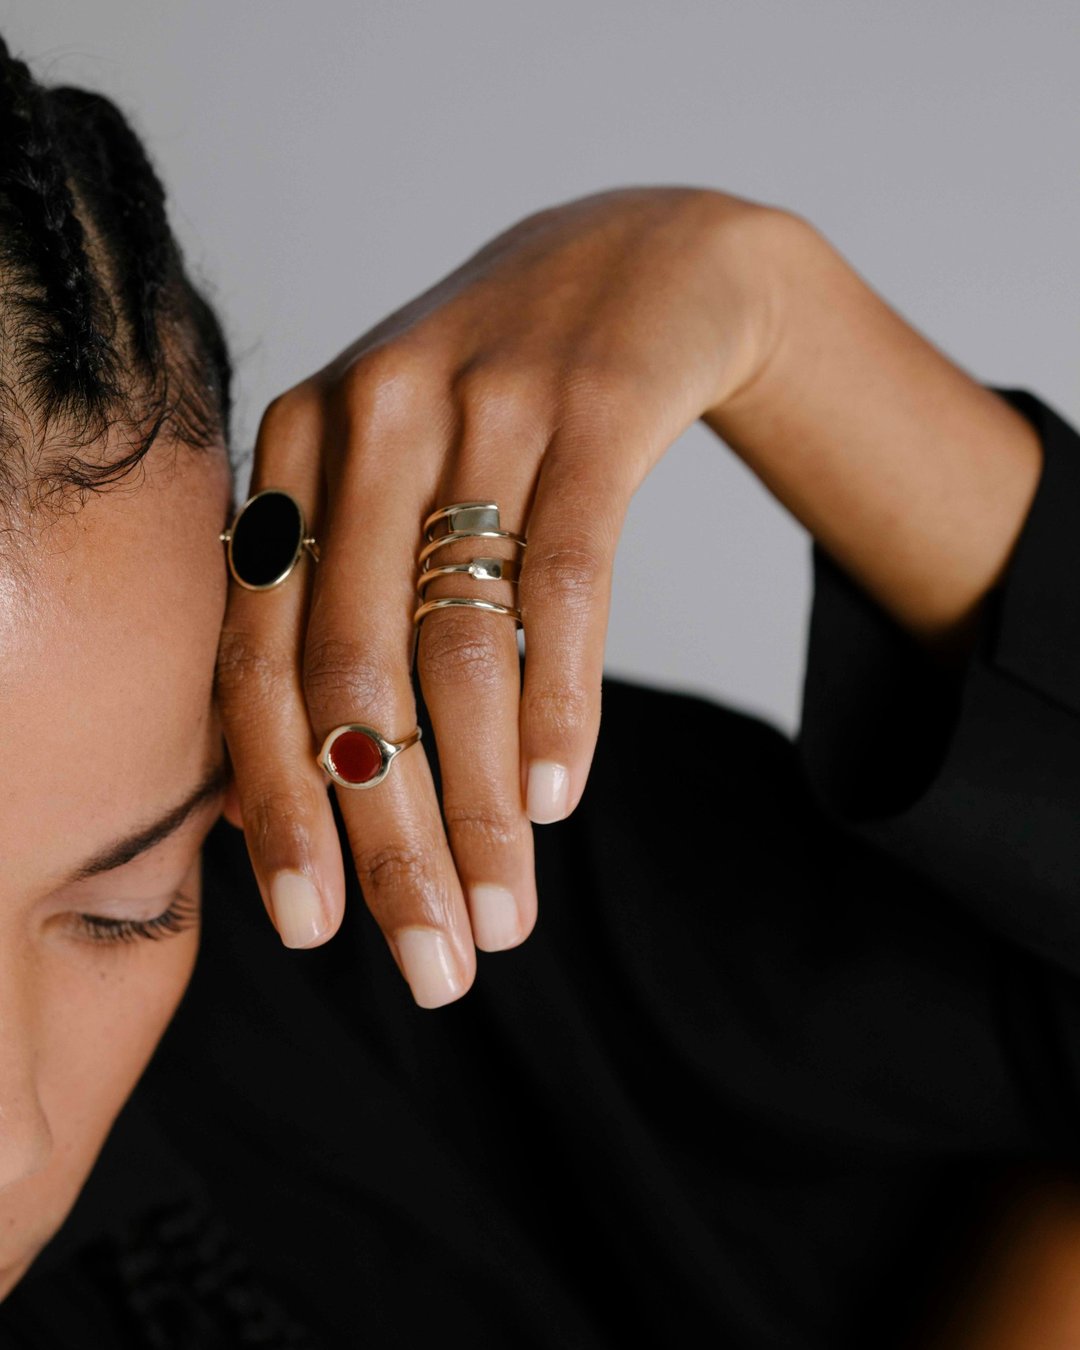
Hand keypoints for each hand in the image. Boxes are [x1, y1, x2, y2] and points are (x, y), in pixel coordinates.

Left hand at [214, 184, 787, 1006]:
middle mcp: (369, 423)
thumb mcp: (399, 481)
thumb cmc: (500, 409)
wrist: (640, 262)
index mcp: (295, 452)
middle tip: (430, 963)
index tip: (309, 932)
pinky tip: (560, 797)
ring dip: (478, 803)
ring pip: (461, 646)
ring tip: (506, 912)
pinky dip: (561, 700)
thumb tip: (327, 795)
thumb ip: (350, 602)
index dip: (277, 805)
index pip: (259, 657)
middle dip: (388, 838)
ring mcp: (481, 405)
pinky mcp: (593, 405)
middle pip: (354, 674)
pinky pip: (568, 582)